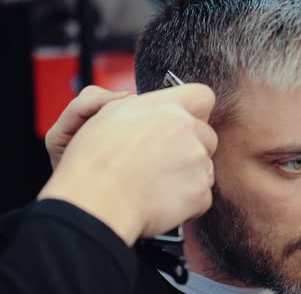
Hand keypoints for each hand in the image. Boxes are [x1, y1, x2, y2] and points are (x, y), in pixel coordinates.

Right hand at [38, 83, 217, 245]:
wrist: (96, 203)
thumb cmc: (93, 163)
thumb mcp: (110, 115)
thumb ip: (144, 107)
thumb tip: (157, 109)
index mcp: (163, 107)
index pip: (201, 96)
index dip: (195, 111)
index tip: (184, 123)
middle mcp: (185, 129)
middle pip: (206, 135)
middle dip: (191, 147)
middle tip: (162, 161)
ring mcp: (196, 161)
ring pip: (205, 166)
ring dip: (189, 175)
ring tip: (156, 183)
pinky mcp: (199, 191)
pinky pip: (202, 195)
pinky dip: (187, 202)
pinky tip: (161, 201)